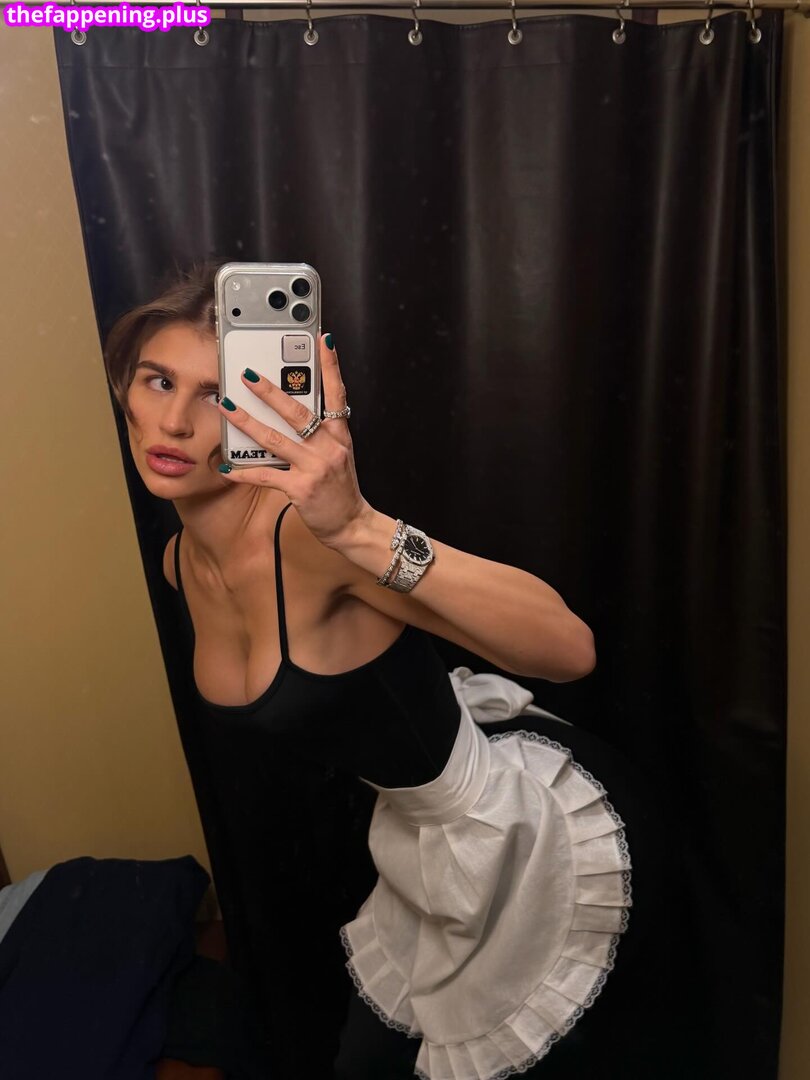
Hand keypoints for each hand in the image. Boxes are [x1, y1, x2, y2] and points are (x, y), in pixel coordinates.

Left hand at [216, 332, 373, 549]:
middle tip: (248, 375)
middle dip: (270, 392)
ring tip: (227, 407)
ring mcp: (314, 468)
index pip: (336, 393)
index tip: (324, 341)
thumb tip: (292, 414)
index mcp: (339, 436)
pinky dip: (244, 473)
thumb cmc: (341, 490)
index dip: (330, 366)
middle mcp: (328, 448)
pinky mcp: (301, 488)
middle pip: (297, 412)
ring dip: (247, 422)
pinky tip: (227, 468)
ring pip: (275, 439)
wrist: (352, 524)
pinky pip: (266, 476)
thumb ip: (321, 435)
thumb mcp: (339, 456)